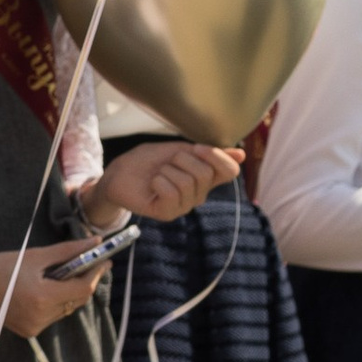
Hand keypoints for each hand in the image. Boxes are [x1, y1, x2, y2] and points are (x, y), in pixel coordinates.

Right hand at [0, 237, 97, 337]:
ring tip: (60, 274)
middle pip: (76, 301)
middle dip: (83, 281)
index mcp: (42, 298)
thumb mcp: (35, 256)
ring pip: (66, 309)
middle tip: (87, 262)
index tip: (104, 259)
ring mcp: (34, 328)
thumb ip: (68, 251)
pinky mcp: (28, 332)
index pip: (83, 289)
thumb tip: (95, 242)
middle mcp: (40, 318)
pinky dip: (55, 302)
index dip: (96, 274)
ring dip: (68, 292)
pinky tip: (44, 288)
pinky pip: (52, 316)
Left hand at [99, 138, 241, 223]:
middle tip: (167, 163)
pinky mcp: (167, 213)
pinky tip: (152, 185)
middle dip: (181, 159)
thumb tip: (241, 154)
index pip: (230, 171)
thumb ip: (209, 154)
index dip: (217, 156)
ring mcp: (184, 206)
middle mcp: (199, 194)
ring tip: (157, 174)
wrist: (120, 172)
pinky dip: (158, 181)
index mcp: (205, 177)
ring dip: (167, 170)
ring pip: (187, 181)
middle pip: (205, 173)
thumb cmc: (148, 161)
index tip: (198, 148)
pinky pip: (171, 192)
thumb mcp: (180, 150)